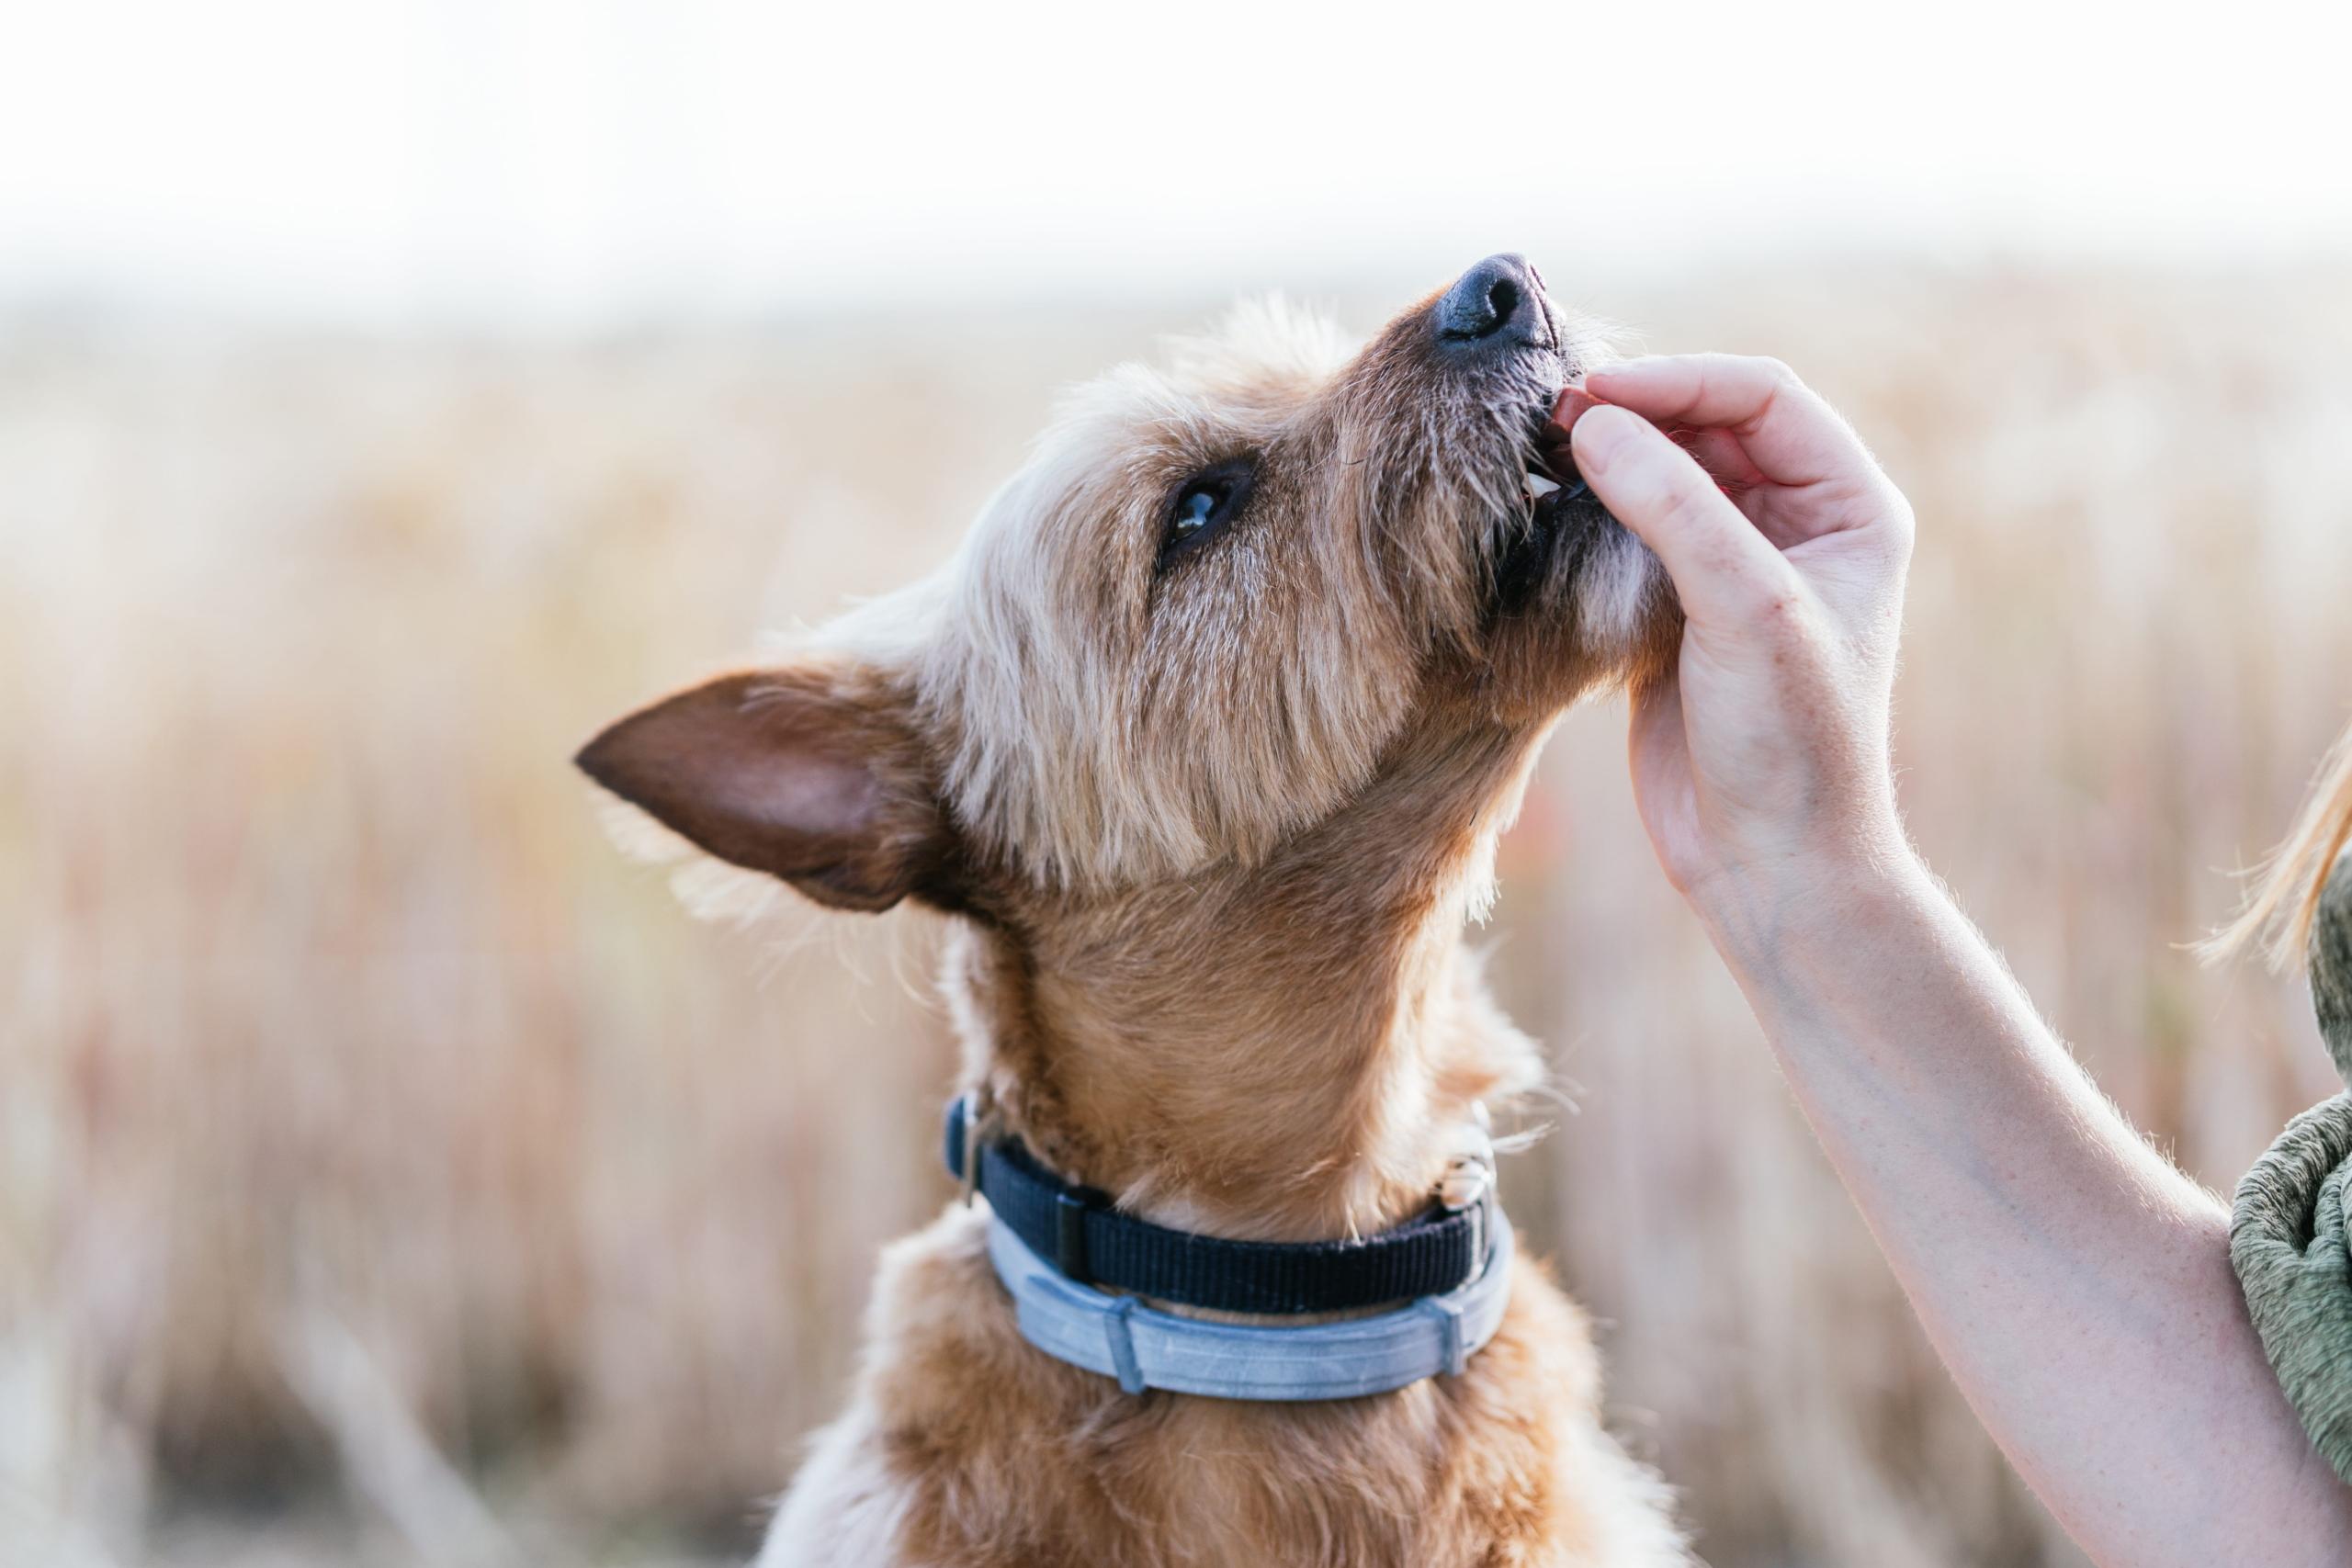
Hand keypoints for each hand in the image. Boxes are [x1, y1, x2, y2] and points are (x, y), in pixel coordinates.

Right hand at [1560, 354, 1914, 907]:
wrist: (1770, 866)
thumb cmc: (1791, 743)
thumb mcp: (1747, 609)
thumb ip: (1673, 508)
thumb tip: (1592, 423)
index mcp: (1849, 508)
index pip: (1762, 398)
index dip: (1680, 382)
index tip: (1596, 395)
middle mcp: (1798, 527)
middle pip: (1707, 427)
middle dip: (1635, 414)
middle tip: (1551, 418)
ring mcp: (1733, 570)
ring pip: (1662, 477)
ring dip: (1604, 461)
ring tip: (1536, 452)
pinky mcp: (1675, 614)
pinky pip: (1627, 535)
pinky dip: (1585, 514)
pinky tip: (1540, 510)